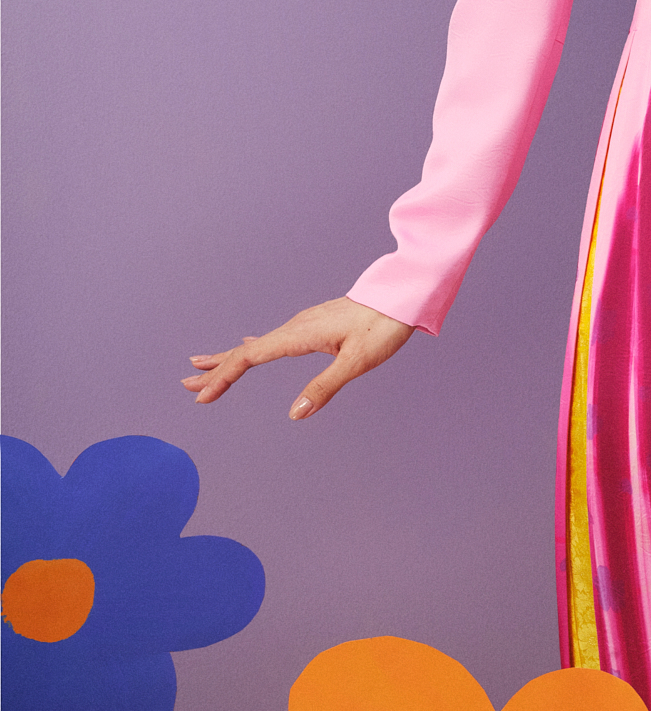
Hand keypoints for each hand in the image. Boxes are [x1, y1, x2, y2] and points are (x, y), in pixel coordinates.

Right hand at [183, 296, 415, 419]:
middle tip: (186, 385)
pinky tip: (250, 345)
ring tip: (204, 366)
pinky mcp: (315, 324)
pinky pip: (273, 338)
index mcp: (300, 335)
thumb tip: (295, 414)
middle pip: (246, 350)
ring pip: (258, 343)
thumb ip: (326, 387)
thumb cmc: (384, 326)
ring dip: (230, 358)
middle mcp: (296, 326)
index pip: (249, 357)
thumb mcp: (357, 361)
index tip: (201, 398)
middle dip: (216, 368)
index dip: (223, 377)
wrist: (403, 295)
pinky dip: (254, 347)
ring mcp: (304, 324)